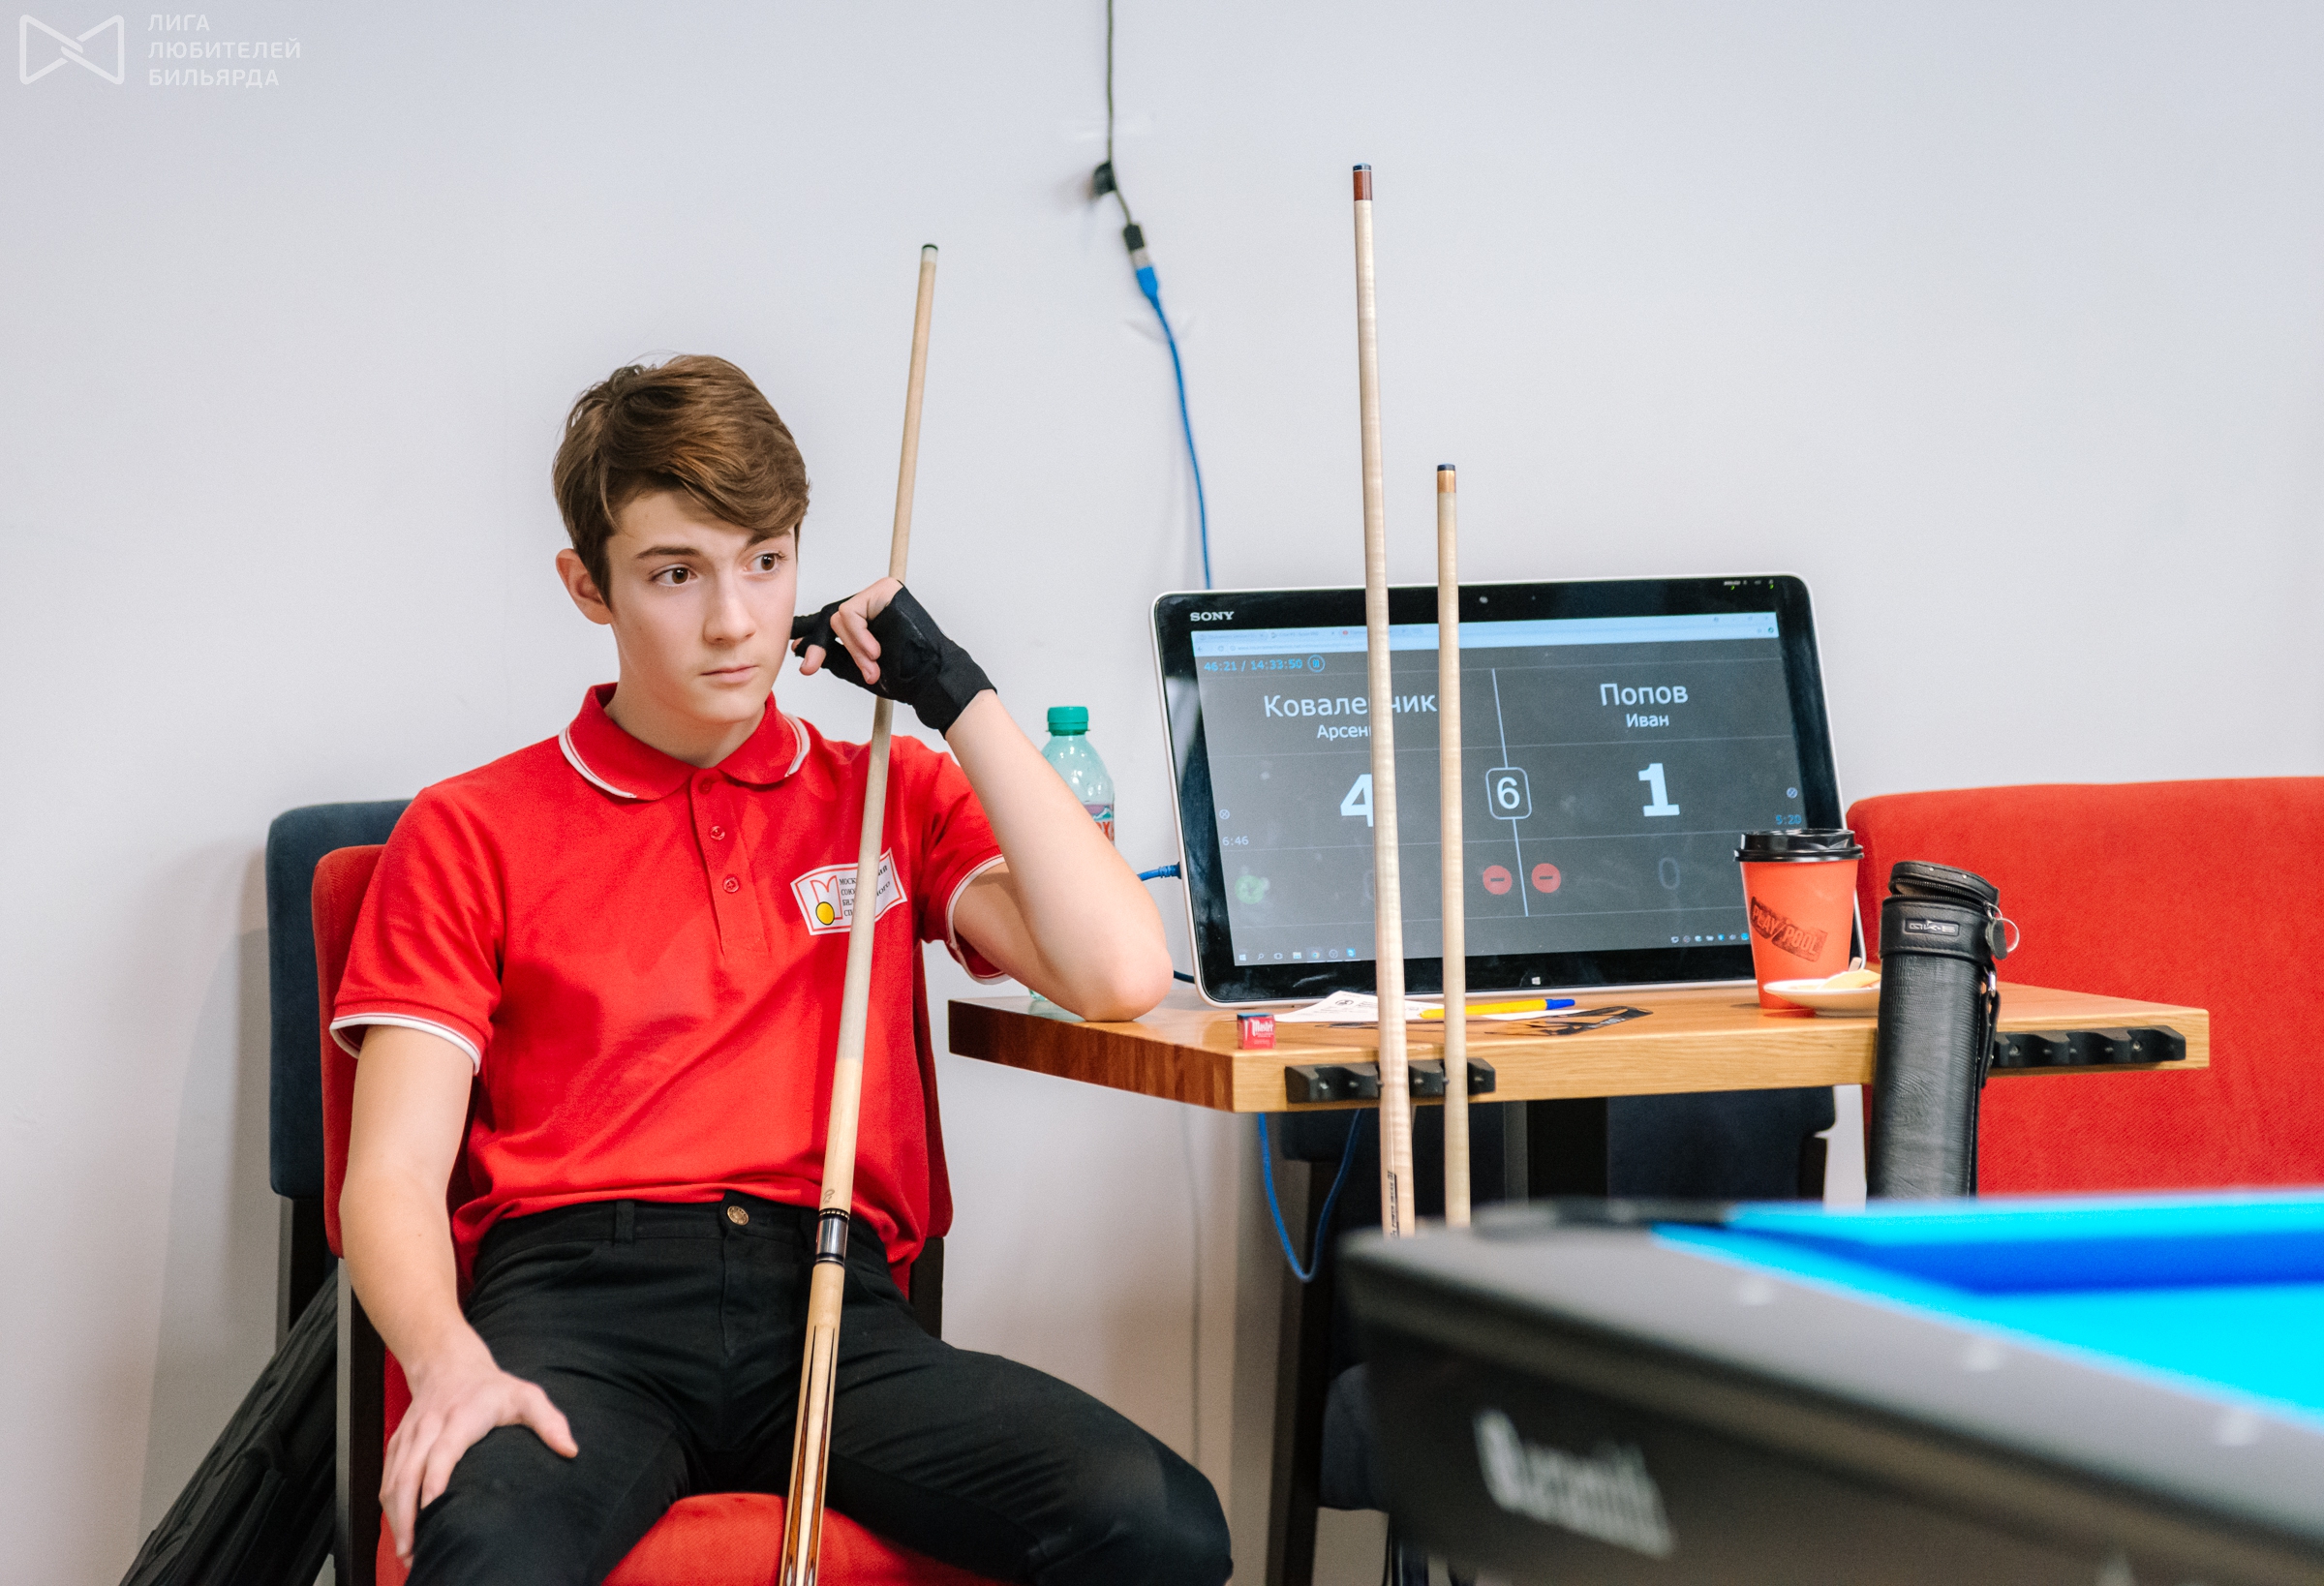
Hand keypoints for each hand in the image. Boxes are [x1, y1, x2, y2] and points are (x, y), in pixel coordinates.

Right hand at [381, 1336, 576, 1561]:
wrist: (448, 1364)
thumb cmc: (492, 1388)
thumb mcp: (527, 1396)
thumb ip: (549, 1421)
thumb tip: (570, 1450)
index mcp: (462, 1417)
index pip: (443, 1451)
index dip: (435, 1481)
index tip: (433, 1510)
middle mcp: (429, 1427)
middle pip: (408, 1473)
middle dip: (408, 1514)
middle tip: (414, 1550)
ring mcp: (409, 1436)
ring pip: (392, 1480)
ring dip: (396, 1518)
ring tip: (407, 1551)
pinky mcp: (397, 1444)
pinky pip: (386, 1478)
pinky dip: (389, 1507)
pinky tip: (400, 1530)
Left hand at [790, 580, 993, 732]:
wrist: (930, 678)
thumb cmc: (903, 675)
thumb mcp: (856, 667)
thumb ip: (830, 655)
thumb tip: (799, 647)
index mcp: (866, 621)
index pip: (832, 622)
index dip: (812, 635)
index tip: (793, 647)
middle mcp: (871, 605)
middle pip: (830, 618)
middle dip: (822, 646)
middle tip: (812, 668)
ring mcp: (878, 596)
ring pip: (839, 618)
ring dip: (852, 649)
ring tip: (872, 666)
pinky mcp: (883, 591)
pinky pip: (851, 612)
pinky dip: (857, 636)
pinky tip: (875, 651)